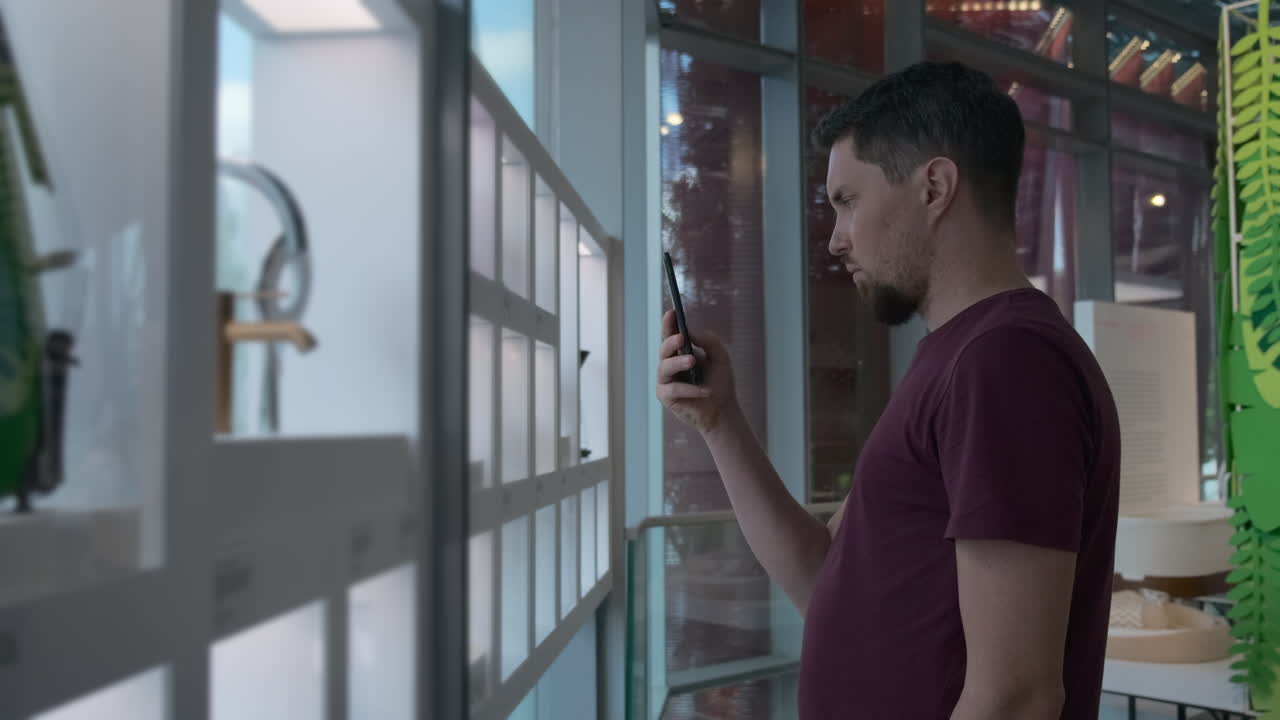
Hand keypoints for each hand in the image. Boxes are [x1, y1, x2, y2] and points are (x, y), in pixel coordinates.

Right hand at [655, 310, 738, 435]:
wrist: (724, 409)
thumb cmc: (720, 382)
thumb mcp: (720, 357)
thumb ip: (709, 341)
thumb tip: (691, 332)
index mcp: (681, 352)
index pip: (671, 335)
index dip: (669, 324)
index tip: (671, 312)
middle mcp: (671, 364)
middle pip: (664, 348)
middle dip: (670, 341)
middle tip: (681, 337)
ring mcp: (666, 380)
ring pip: (664, 367)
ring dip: (678, 362)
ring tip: (692, 361)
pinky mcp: (666, 396)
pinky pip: (673, 389)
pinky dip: (688, 389)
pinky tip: (703, 390)